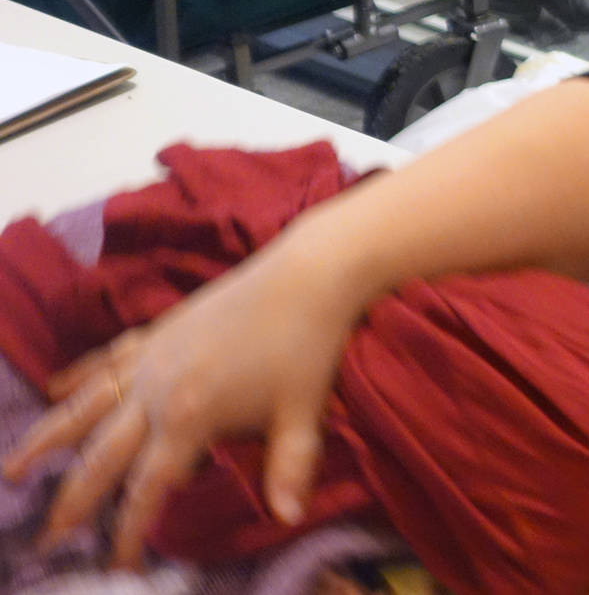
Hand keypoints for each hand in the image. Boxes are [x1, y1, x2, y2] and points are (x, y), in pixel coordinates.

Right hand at [0, 237, 366, 568]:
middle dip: (72, 501)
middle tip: (45, 540)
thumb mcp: (302, 414)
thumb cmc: (307, 345)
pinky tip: (53, 389)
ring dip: (47, 439)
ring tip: (12, 470)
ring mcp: (151, 356)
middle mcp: (155, 389)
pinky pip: (106, 359)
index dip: (130, 530)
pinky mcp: (158, 330)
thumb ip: (290, 468)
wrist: (307, 275)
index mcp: (187, 416)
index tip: (117, 566)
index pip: (148, 487)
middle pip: (101, 456)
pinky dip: (78, 375)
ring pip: (85, 405)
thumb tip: (288, 518)